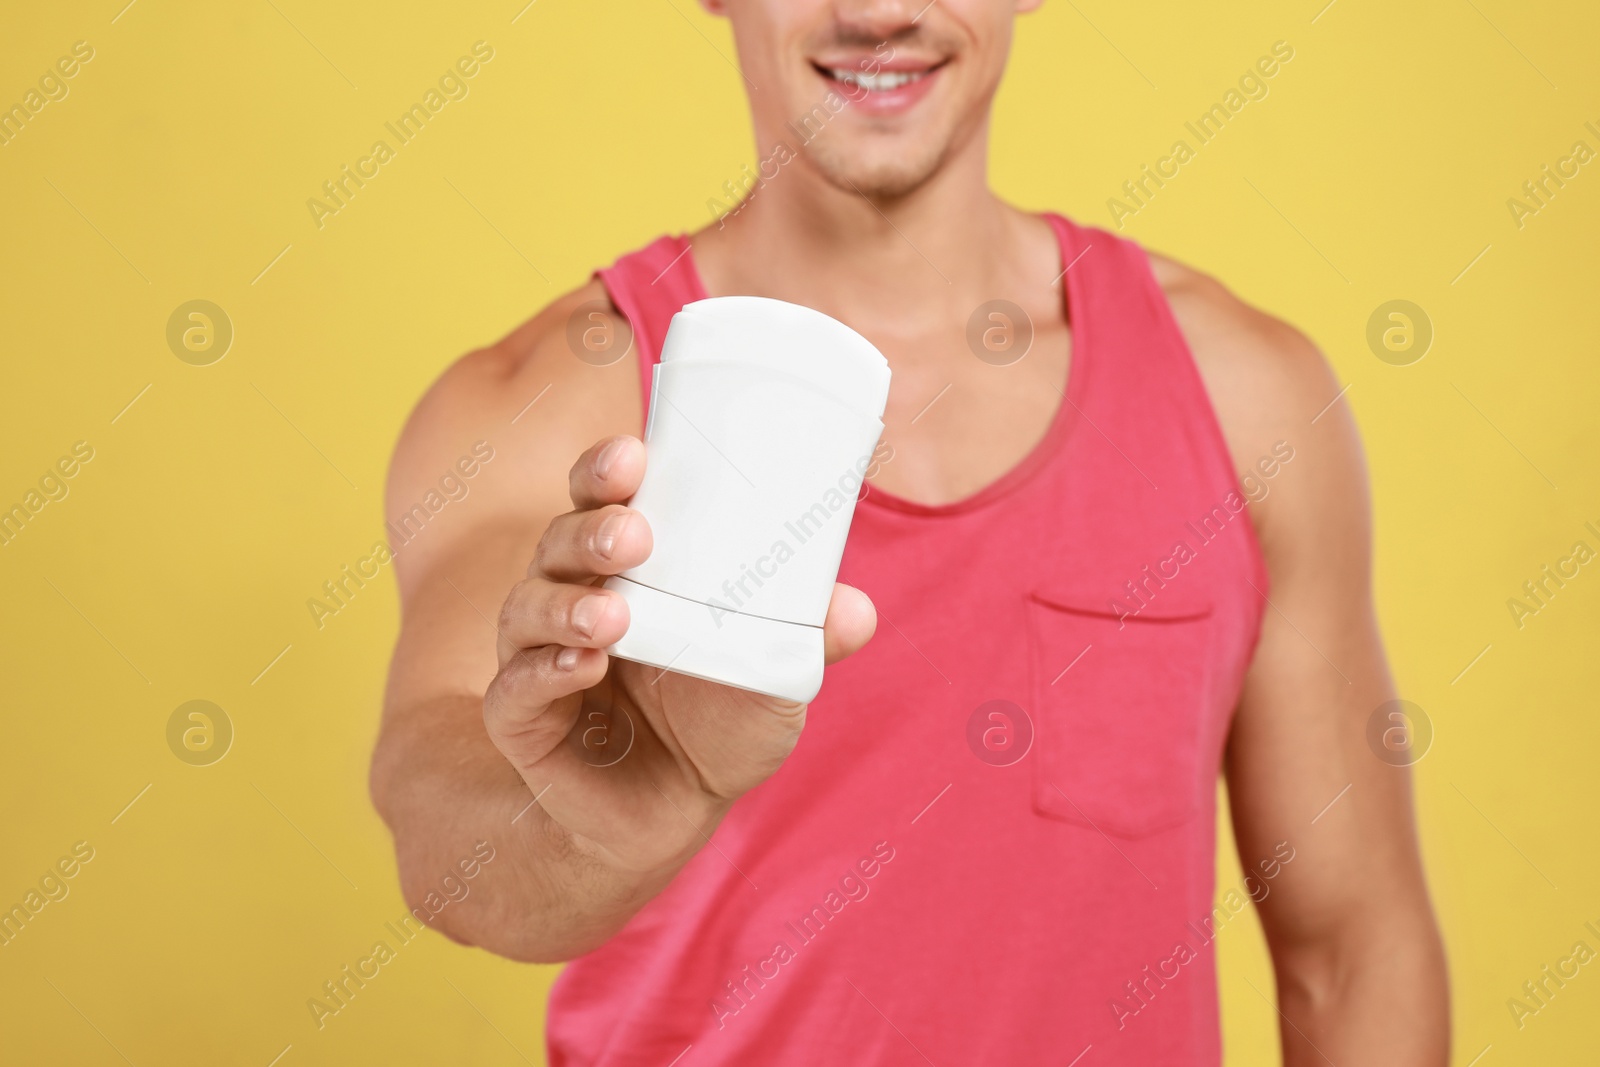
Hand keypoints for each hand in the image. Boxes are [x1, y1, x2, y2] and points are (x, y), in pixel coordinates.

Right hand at [482, 435, 876, 872]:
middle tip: (635, 534)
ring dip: (568, 603)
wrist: (673, 815)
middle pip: (561, 539)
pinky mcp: (522, 719)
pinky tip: (584, 664)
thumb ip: (807, 640)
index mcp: (628, 567)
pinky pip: (515, 687)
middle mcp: (573, 596)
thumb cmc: (719, 723)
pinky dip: (545, 671)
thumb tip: (856, 608)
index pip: (603, 499)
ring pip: (529, 607)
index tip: (634, 454)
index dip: (607, 470)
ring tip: (613, 614)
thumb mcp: (772, 679)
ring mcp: (539, 655)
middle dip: (592, 528)